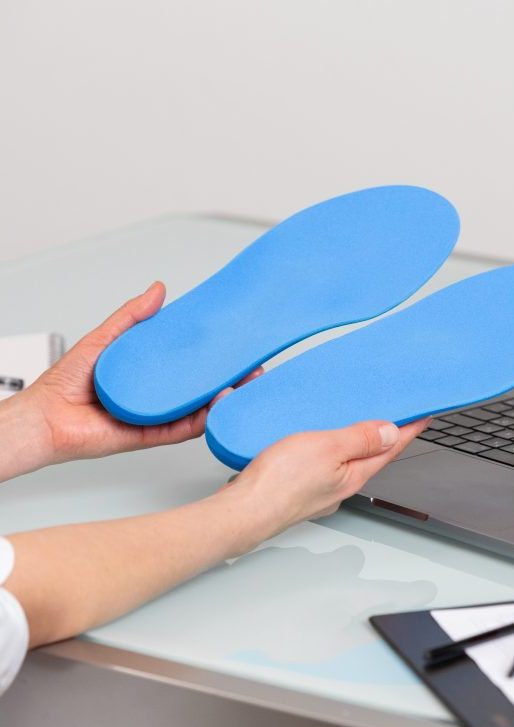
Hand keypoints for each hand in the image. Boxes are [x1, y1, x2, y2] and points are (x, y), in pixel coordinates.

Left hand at [1, 282, 260, 476]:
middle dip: (231, 379)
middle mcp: (158, 395)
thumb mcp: (105, 338)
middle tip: (251, 368)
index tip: (235, 345)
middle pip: (203, 387)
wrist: (47, 417)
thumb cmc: (67, 382)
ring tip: (242, 384)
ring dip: (224, 399)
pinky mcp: (154, 435)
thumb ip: (131, 317)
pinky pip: (185, 430)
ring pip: (201, 409)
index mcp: (149, 373)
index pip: (189, 363)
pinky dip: (205, 420)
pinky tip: (218, 407)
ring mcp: (159, 416)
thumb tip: (157, 290)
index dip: (214, 356)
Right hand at [223, 417, 429, 552]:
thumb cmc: (280, 484)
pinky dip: (327, 451)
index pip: (390, 450)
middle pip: (371, 457)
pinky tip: (315, 444)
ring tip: (355, 424)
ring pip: (344, 462)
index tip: (423, 415)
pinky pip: (322, 466)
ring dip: (354, 443)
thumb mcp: (327, 449)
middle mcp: (340, 487)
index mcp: (353, 476)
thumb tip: (391, 432)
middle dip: (383, 436)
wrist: (243, 512)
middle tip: (394, 415)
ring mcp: (319, 491)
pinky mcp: (297, 490)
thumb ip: (359, 439)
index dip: (408, 430)